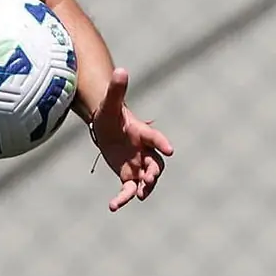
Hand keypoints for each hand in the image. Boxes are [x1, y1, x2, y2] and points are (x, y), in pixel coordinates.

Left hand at [88, 68, 174, 211]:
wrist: (106, 127)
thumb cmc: (110, 113)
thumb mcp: (110, 103)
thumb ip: (117, 89)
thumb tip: (121, 69)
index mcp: (142, 132)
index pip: (154, 137)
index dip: (162, 142)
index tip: (170, 149)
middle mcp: (144, 150)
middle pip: (155, 162)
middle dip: (154, 170)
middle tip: (150, 178)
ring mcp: (137, 164)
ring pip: (146, 179)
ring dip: (145, 187)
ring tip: (140, 196)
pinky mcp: (128, 175)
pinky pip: (129, 189)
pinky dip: (124, 198)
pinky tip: (113, 206)